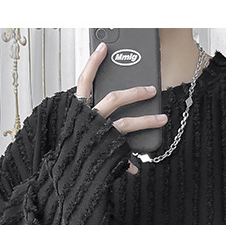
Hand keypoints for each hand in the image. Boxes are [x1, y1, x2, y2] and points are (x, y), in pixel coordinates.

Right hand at [76, 41, 167, 175]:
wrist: (64, 176)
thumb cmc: (70, 152)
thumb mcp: (74, 131)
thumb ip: (89, 118)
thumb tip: (102, 113)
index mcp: (78, 112)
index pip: (85, 81)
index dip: (93, 63)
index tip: (104, 48)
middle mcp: (89, 121)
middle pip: (115, 98)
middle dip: (135, 92)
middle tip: (151, 89)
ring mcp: (100, 136)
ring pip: (127, 122)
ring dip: (147, 120)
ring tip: (161, 118)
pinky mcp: (107, 151)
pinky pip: (124, 152)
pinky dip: (129, 162)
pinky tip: (135, 169)